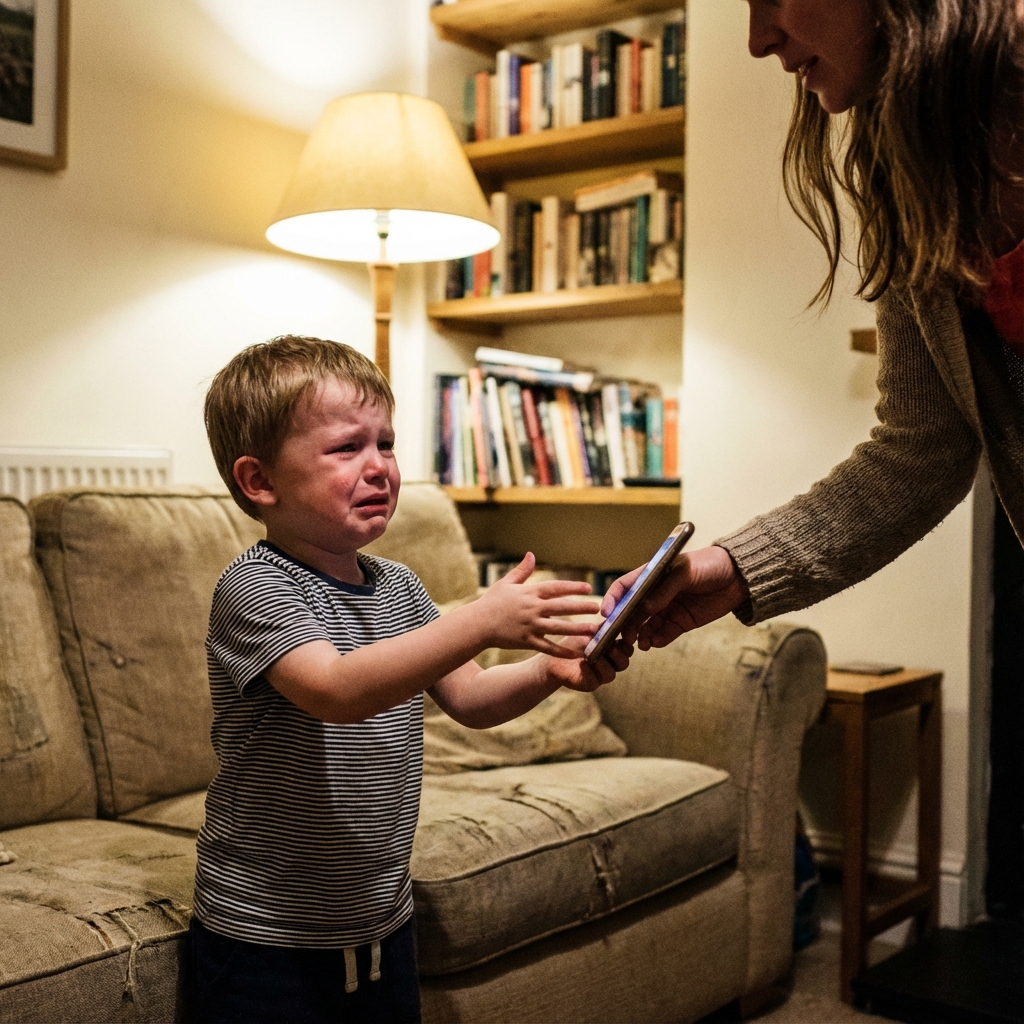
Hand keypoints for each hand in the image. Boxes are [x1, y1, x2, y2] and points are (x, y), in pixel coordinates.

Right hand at [471, 553, 600, 657]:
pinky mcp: (527, 641)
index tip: (588, 588)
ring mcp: (530, 626)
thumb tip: (531, 554)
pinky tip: (576, 653)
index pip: (555, 588)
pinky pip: (548, 647)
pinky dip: (563, 650)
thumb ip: (522, 570)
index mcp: (529, 593)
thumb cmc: (491, 602)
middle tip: (598, 607)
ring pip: (559, 628)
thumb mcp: (506, 583)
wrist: (477, 624)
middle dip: (581, 607)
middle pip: (561, 607)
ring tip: (594, 630)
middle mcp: (532, 608)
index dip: (572, 587)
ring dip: (578, 629)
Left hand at [541, 635, 633, 690]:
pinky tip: (582, 663)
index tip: (621, 637)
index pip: (627, 650)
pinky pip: (595, 681)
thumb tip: (615, 616)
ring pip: (611, 674)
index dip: (626, 644)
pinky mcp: (589, 684)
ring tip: (595, 656)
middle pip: (623, 663)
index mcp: (613, 651)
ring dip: (604, 664)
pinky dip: (589, 671)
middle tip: (611, 647)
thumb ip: (603, 627)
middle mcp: (610, 664)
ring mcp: (600, 676)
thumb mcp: (589, 631)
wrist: (554, 657)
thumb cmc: (574, 642)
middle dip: (618, 655)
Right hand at [599, 545, 748, 649]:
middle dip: (624, 624)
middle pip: (632, 611)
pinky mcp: (680, 622)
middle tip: (622, 636)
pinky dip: (657, 640)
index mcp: (651, 575)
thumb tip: (646, 607)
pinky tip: (654, 643)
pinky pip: (664, 634)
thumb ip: (665, 589)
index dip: (613, 599)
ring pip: (645, 625)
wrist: (738, 577)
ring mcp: (667, 609)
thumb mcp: (685, 571)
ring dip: (640, 635)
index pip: (625, 587)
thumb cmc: (709, 564)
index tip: (606, 613)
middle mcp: (655, 594)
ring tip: (640, 644)